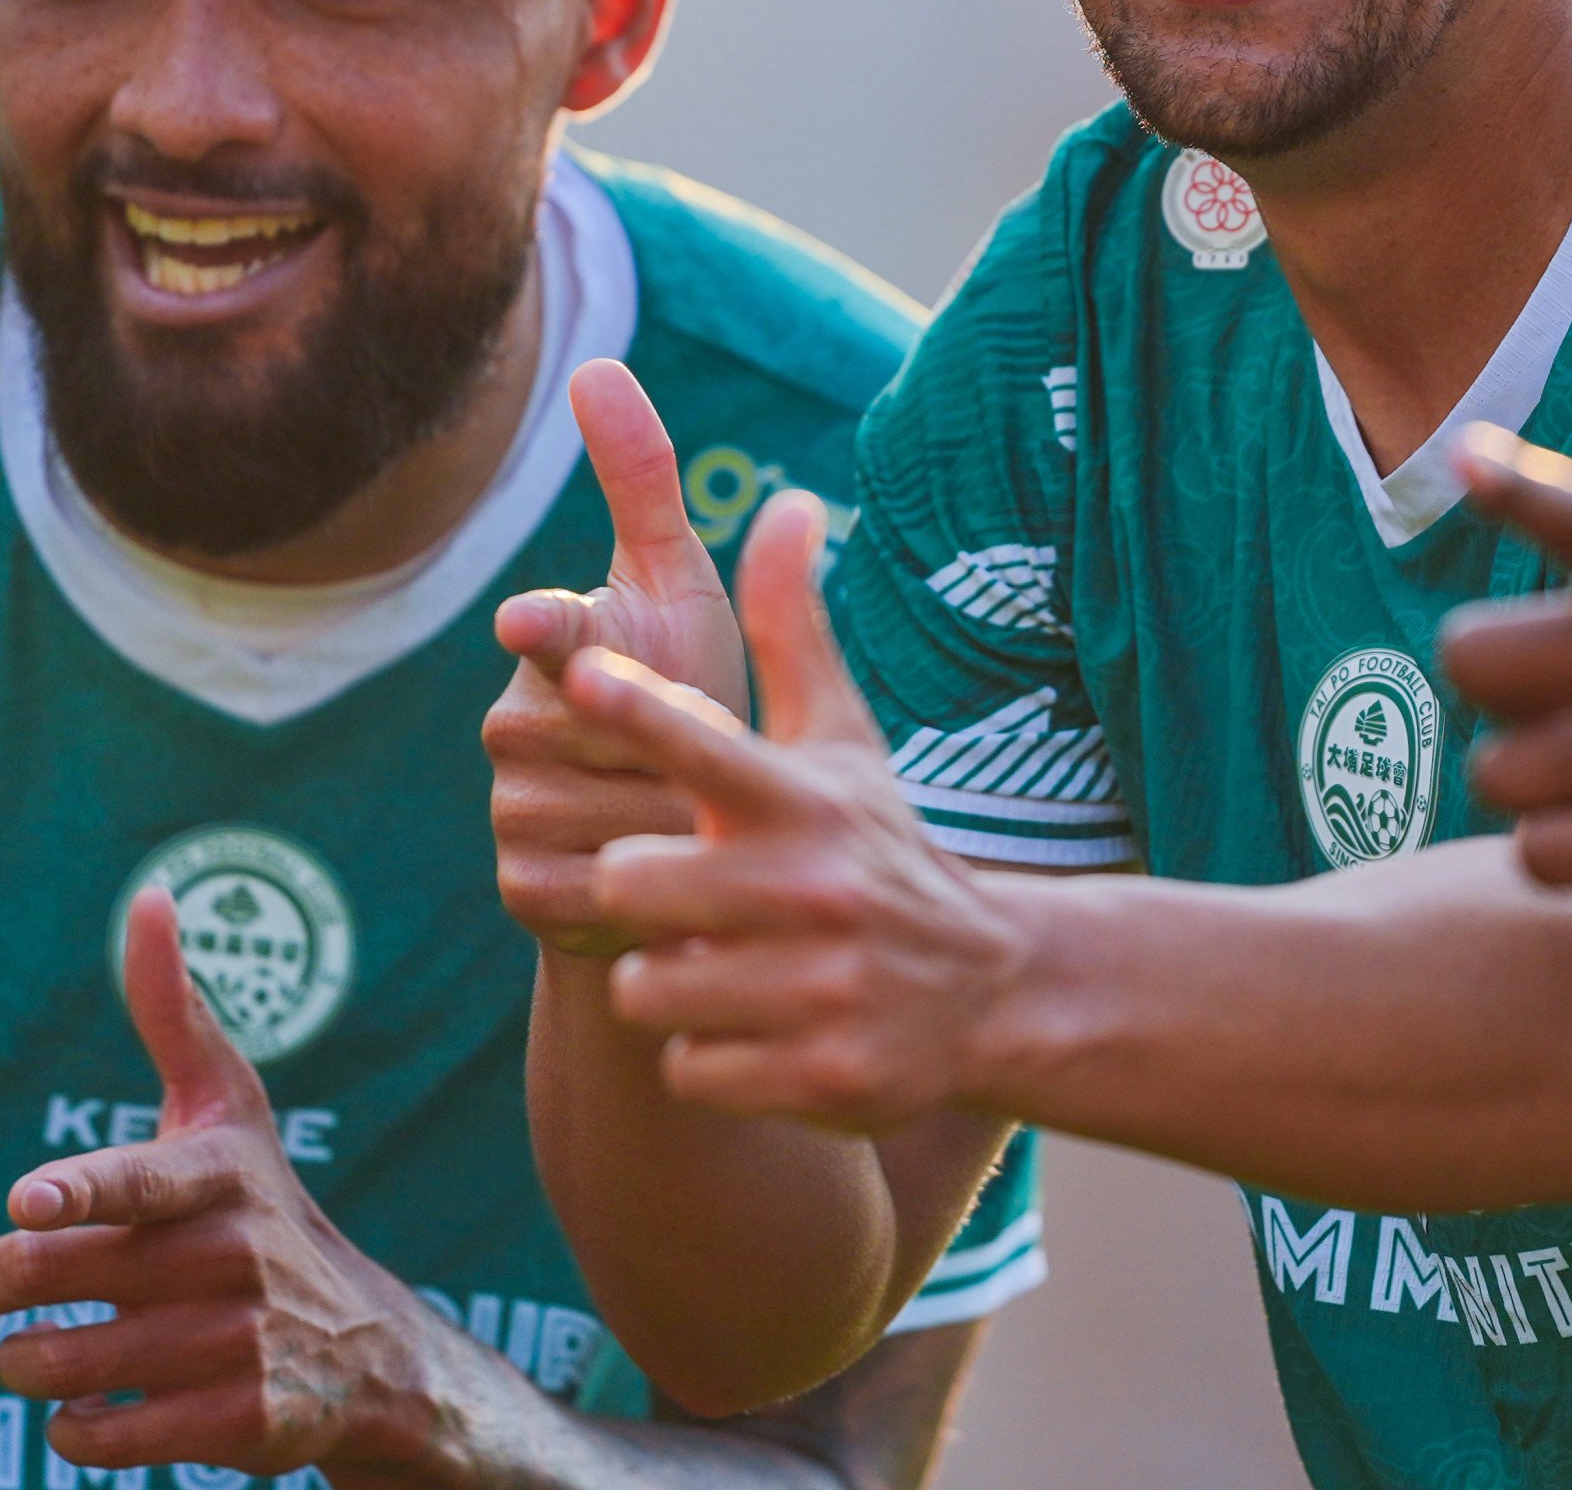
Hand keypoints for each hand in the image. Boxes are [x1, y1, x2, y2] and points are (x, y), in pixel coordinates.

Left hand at [0, 889, 512, 1481]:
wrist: (363, 1348)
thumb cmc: (257, 1208)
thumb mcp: (227, 1112)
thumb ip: (173, 1014)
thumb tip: (151, 896)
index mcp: (218, 1176)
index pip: (138, 1183)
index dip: (79, 1193)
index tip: (27, 1203)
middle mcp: (233, 1258)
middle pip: (57, 1279)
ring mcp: (238, 1346)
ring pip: (62, 1365)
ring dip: (26, 1363)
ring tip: (42, 1349)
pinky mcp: (238, 1424)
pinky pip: (99, 1438)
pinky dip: (73, 1430)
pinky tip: (91, 1406)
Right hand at [490, 360, 755, 957]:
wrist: (687, 835)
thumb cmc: (686, 690)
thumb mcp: (677, 588)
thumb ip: (640, 483)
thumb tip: (594, 365)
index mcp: (561, 646)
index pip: (551, 630)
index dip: (546, 625)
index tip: (532, 619)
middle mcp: (515, 720)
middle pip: (610, 736)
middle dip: (677, 751)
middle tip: (701, 757)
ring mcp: (510, 805)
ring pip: (611, 814)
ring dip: (672, 819)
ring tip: (685, 814)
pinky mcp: (521, 885)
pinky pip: (594, 885)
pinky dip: (647, 887)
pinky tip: (659, 876)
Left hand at [566, 521, 1032, 1132]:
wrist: (992, 990)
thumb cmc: (879, 847)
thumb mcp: (842, 737)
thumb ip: (791, 627)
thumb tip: (784, 498)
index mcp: (802, 800)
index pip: (702, 742)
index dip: (635, 708)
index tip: (579, 675)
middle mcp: (811, 888)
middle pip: (630, 887)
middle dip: (640, 896)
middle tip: (688, 896)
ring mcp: (818, 987)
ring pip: (650, 989)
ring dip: (674, 984)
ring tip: (731, 964)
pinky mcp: (820, 1075)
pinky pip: (688, 1071)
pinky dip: (709, 1058)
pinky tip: (761, 1028)